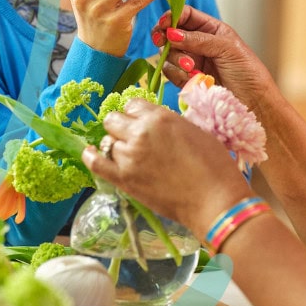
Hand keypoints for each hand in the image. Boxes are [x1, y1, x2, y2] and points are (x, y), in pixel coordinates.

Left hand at [82, 98, 251, 234]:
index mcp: (159, 117)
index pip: (132, 104)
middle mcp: (139, 133)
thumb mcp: (195, 131)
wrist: (213, 200)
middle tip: (134, 138)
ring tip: (130, 155)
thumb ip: (170, 124)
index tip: (142, 121)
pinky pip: (96, 163)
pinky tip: (92, 153)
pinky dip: (91, 157)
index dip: (136, 113)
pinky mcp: (124, 180)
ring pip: (107, 141)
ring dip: (116, 145)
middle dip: (122, 126)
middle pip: (113, 120)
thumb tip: (156, 125)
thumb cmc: (214, 166)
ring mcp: (128, 157)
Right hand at [150, 6, 277, 109]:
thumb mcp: (227, 48)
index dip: (172, 16)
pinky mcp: (187, 79)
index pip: (185, 15)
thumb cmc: (248, 71)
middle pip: (171, 34)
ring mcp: (192, 61)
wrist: (253, 101)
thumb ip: (199, 39)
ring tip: (192, 68)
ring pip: (168, 54)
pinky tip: (193, 78)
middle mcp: (198, 43)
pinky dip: (178, 75)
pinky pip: (171, 73)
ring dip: (176, 60)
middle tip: (161, 41)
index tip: (164, 24)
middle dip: (166, 38)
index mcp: (211, 29)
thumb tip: (172, 33)